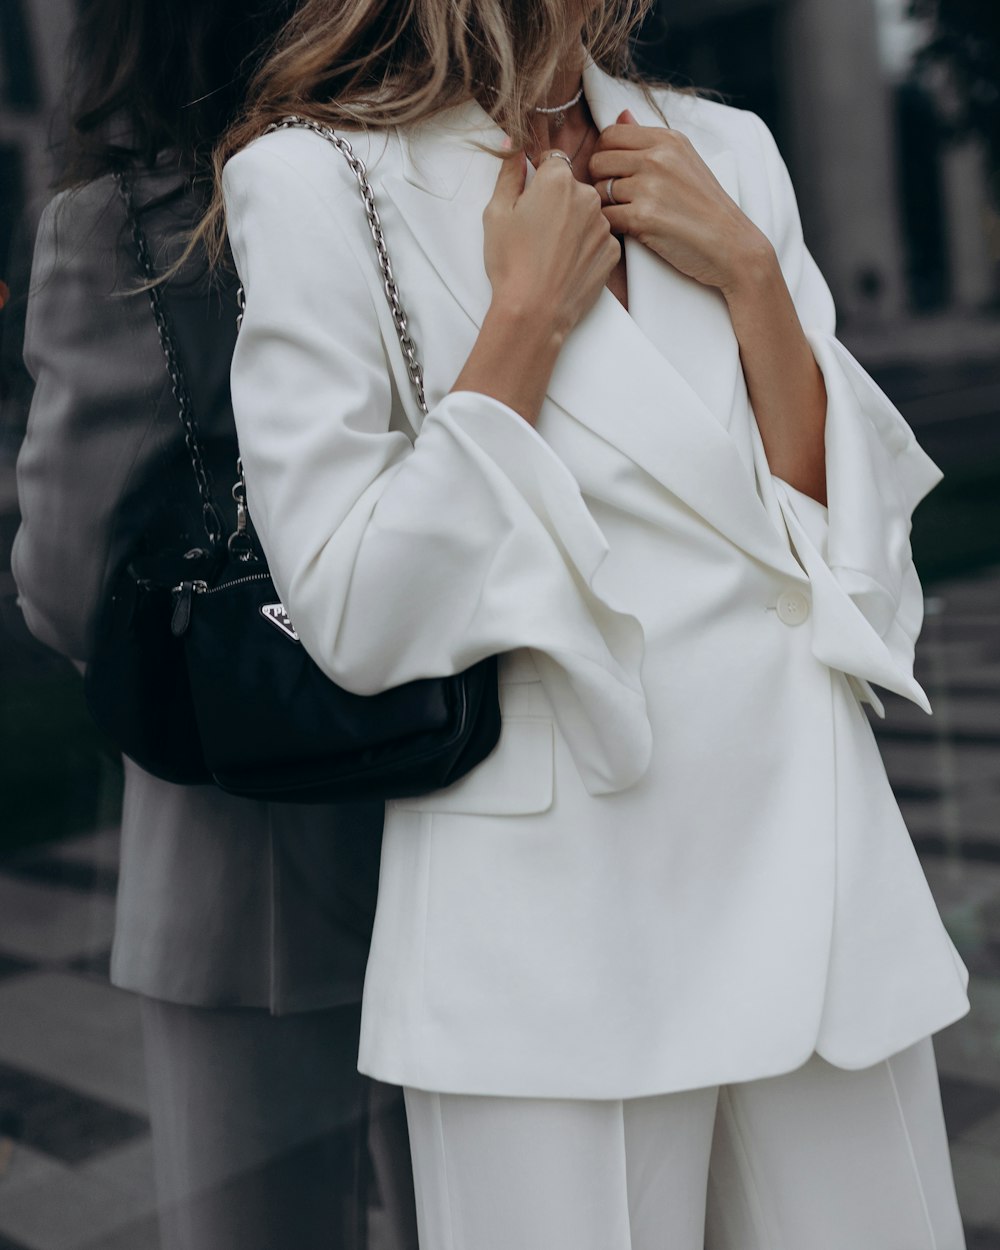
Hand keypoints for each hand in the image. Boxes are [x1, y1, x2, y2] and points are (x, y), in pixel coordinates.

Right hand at [483, 148, 620, 343]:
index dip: (540, 177)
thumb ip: (508, 173)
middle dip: (557, 201)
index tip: (531, 197)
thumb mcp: (496, 213)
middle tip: (537, 231)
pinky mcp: (612, 251)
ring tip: (551, 252)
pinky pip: (597, 239)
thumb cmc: (511, 263)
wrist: (535, 312)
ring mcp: (604, 225)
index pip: (553, 160)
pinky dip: (584, 247)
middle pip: (572, 187)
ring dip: (572, 224)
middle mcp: (588, 196)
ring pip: (586, 213)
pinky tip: (566, 264)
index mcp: (558, 180)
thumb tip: (512, 145)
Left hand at [588, 110, 773, 295]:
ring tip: (628, 216)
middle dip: (601, 181)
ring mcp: (650, 187)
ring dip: (606, 207)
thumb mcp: (685, 162)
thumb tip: (622, 114)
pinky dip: (612, 228)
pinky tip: (630, 231)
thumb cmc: (707, 208)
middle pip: (599, 161)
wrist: (732, 245)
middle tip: (617, 198)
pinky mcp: (643, 218)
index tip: (613, 173)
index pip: (611, 134)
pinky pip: (606, 218)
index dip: (604, 154)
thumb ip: (651, 142)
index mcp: (668, 140)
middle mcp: (658, 158)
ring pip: (599, 191)